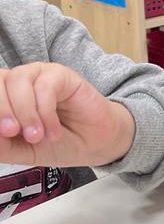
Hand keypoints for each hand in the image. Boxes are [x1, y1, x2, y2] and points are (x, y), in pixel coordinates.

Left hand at [0, 63, 135, 168]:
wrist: (94, 145)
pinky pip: (45, 87)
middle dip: (1, 109)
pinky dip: (46, 113)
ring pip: (18, 81)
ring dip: (25, 113)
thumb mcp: (21, 150)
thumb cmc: (58, 143)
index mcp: (3, 97)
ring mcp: (38, 76)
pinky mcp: (60, 74)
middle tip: (11, 132)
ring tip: (37, 136)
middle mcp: (17, 83)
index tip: (2, 133)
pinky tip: (53, 131)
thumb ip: (0, 144)